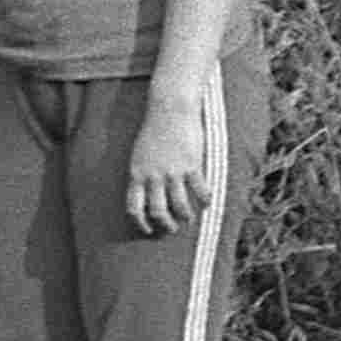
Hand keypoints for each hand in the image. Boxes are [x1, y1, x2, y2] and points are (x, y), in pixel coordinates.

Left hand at [125, 84, 213, 234]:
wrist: (169, 110)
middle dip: (165, 225)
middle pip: (157, 211)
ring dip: (186, 216)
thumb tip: (147, 192)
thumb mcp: (139, 154)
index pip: (133, 206)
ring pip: (179, 205)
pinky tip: (207, 203)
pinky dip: (204, 200)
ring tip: (189, 219)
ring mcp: (172, 171)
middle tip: (172, 229)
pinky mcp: (191, 165)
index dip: (140, 223)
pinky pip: (199, 190)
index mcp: (136, 173)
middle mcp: (152, 175)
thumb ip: (142, 173)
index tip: (147, 230)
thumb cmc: (154, 131)